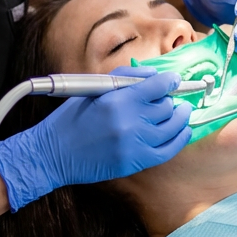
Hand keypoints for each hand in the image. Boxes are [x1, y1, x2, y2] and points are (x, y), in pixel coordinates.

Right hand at [0, 67, 191, 211]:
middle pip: (166, 106)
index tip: (173, 79)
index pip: (157, 86)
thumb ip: (124, 78)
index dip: (170, 80)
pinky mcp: (135, 162)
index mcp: (117, 100)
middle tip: (167, 97)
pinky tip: (183, 130)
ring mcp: (134, 145)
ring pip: (172, 127)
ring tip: (181, 111)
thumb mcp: (92, 89)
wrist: (53, 154)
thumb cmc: (70, 119)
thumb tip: (152, 74)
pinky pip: (168, 150)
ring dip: (180, 117)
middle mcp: (130, 122)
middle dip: (169, 99)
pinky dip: (180, 139)